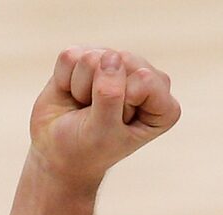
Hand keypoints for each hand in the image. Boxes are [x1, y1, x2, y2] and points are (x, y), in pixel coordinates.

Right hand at [30, 46, 178, 189]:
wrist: (58, 152)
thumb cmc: (88, 148)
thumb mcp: (103, 133)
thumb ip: (111, 97)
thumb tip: (110, 56)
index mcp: (163, 105)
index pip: (144, 80)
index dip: (121, 104)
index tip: (114, 126)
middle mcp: (146, 78)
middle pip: (120, 61)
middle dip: (99, 93)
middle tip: (97, 117)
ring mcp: (117, 64)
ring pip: (93, 58)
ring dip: (81, 88)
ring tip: (85, 108)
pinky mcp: (89, 54)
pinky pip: (70, 57)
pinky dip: (64, 80)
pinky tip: (72, 95)